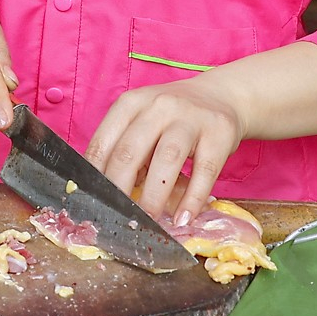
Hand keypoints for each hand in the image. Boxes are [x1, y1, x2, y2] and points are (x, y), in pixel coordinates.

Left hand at [85, 76, 246, 225]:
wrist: (222, 95)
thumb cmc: (173, 117)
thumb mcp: (144, 122)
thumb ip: (126, 151)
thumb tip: (108, 194)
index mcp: (131, 103)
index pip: (104, 142)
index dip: (95, 177)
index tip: (94, 203)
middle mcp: (158, 106)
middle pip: (130, 151)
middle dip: (120, 190)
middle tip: (119, 219)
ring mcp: (190, 117)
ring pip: (167, 159)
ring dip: (154, 196)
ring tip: (149, 220)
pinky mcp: (219, 132)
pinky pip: (204, 171)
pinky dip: (193, 199)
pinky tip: (183, 219)